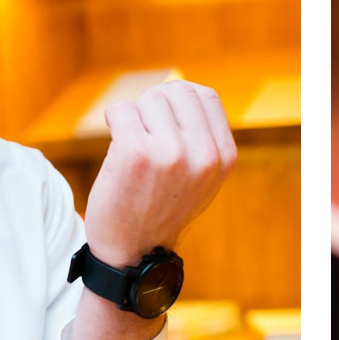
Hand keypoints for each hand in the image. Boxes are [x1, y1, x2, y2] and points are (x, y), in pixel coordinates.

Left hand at [84, 80, 237, 266]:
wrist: (133, 250)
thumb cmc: (162, 207)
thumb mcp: (202, 177)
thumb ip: (203, 137)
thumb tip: (183, 88)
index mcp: (224, 157)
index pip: (205, 96)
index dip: (179, 99)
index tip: (164, 119)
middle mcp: (203, 155)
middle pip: (176, 92)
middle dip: (155, 105)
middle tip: (144, 133)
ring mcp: (171, 153)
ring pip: (148, 99)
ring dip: (133, 116)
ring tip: (132, 144)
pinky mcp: (135, 154)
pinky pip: (122, 109)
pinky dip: (114, 119)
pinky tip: (115, 142)